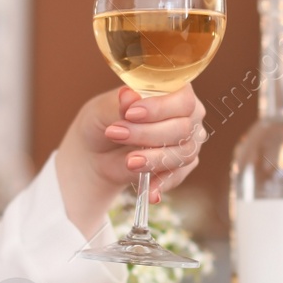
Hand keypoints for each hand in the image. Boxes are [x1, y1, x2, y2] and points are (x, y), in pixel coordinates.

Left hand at [55, 84, 206, 234]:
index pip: (182, 98)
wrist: (96, 152)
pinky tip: (148, 190)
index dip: (159, 108)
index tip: (131, 114)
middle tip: (117, 134)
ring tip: (128, 162)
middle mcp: (187, 114)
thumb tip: (129, 96)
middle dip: (147, 134)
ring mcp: (187, 141)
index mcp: (173, 91)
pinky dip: (161, 183)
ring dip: (154, 159)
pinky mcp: (181, 166)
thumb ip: (119, 104)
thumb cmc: (103, 121)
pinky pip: (178, 175)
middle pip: (183, 127)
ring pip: (183, 153)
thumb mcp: (103, 109)